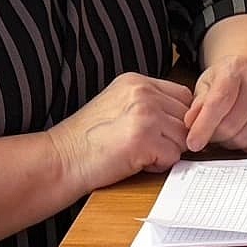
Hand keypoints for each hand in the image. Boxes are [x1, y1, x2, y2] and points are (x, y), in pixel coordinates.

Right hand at [49, 73, 192, 191]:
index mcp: (135, 81)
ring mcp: (145, 114)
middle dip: (171, 137)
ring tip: (138, 153)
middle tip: (143, 146)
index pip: (182, 96)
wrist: (60, 159)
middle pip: (186, 117)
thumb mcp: (116, 106)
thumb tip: (182, 118)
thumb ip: (147, 104)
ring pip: (183, 137)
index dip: (176, 118)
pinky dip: (158, 165)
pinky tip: (134, 162)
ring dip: (165, 151)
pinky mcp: (145, 139)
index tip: (158, 132)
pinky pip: (173, 156)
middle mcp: (143, 92)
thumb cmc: (85, 141)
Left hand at [185, 53, 246, 153]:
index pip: (219, 102)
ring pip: (246, 139)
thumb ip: (198, 103)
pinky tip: (244, 133)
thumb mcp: (207, 84)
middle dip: (215, 136)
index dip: (204, 126)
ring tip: (227, 131)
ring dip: (230, 143)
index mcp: (237, 68)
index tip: (193, 143)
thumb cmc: (229, 81)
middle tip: (210, 132)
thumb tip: (190, 123)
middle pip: (231, 125)